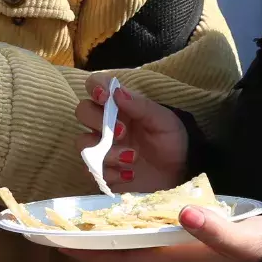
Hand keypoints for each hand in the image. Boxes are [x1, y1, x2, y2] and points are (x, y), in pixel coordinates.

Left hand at [60, 205, 261, 261]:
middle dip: (88, 249)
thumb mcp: (243, 238)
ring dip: (106, 244)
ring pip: (131, 257)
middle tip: (59, 229)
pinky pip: (146, 251)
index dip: (88, 254)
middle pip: (118, 261)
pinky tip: (125, 224)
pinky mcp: (187, 259)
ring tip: (82, 224)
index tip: (57, 241)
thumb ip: (215, 228)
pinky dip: (128, 239)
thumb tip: (184, 213)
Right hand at [75, 75, 188, 192]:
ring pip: (83, 142)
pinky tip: (129, 175)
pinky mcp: (102, 169)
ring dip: (106, 152)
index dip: (95, 87)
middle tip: (123, 133)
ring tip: (132, 159)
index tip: (104, 97)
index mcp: (120, 106)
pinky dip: (110, 173)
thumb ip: (142, 106)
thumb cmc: (170, 139)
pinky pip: (90, 170)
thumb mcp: (163, 121)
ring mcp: (101, 146)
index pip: (96, 86)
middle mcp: (105, 123)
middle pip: (82, 111)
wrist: (179, 170)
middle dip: (98, 121)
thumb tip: (118, 92)